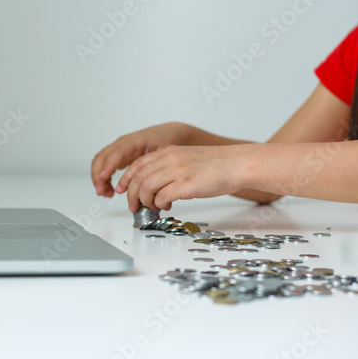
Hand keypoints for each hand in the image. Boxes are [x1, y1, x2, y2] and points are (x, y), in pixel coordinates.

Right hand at [90, 123, 188, 196]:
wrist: (168, 133)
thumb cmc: (167, 141)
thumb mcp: (164, 153)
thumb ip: (155, 168)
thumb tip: (149, 187)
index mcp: (135, 141)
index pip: (117, 153)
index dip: (109, 165)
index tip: (103, 178)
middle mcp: (123, 143)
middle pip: (102, 157)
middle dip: (98, 175)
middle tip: (102, 192)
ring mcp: (119, 148)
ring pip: (100, 161)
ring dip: (99, 178)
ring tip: (106, 193)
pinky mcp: (119, 154)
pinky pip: (105, 164)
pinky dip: (103, 177)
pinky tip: (109, 189)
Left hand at [114, 145, 243, 210]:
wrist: (236, 164)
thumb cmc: (216, 165)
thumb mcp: (187, 158)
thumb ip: (169, 167)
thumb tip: (153, 186)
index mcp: (169, 152)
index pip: (138, 164)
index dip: (126, 179)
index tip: (122, 189)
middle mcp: (170, 159)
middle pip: (138, 178)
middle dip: (132, 195)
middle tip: (134, 206)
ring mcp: (178, 171)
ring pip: (146, 188)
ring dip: (145, 201)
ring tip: (153, 206)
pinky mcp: (186, 185)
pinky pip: (162, 197)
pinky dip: (160, 204)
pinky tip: (167, 205)